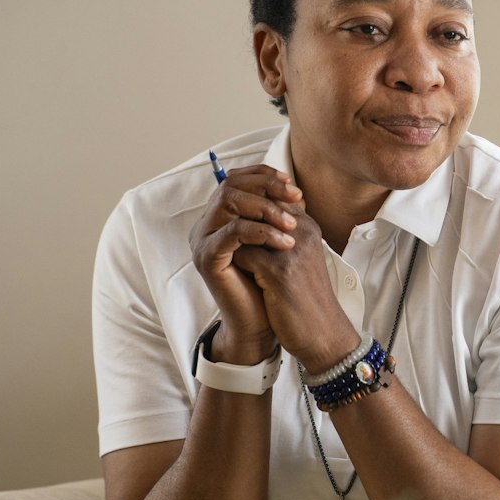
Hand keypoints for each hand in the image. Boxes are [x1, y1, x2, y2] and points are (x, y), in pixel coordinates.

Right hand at [188, 165, 301, 358]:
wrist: (260, 322)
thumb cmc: (268, 281)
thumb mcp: (276, 241)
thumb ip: (277, 215)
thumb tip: (295, 189)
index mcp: (220, 216)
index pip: (237, 179)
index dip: (264, 176)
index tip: (293, 187)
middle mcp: (206, 224)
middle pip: (230, 185)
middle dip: (267, 187)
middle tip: (296, 199)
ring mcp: (202, 240)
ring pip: (229, 203)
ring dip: (266, 209)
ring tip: (292, 226)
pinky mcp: (206, 258)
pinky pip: (233, 232)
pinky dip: (261, 232)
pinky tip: (284, 243)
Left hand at [228, 195, 360, 372]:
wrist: (324, 333)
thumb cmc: (308, 298)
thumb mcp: (301, 259)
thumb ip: (282, 236)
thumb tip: (251, 221)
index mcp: (307, 227)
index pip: (272, 196)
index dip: (248, 203)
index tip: (231, 217)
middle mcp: (302, 233)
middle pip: (259, 205)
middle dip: (236, 216)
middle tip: (221, 230)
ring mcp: (292, 251)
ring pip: (247, 226)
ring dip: (233, 238)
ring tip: (227, 251)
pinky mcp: (279, 272)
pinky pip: (243, 253)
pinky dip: (234, 260)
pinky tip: (233, 271)